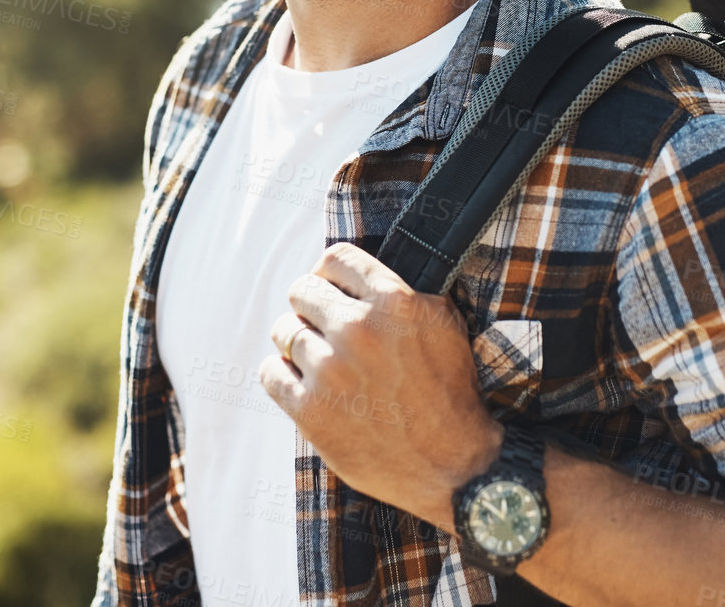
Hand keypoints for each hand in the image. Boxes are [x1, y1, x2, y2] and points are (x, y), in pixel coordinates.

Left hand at [259, 242, 503, 531]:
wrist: (453, 465)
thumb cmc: (450, 394)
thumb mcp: (445, 325)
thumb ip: (405, 292)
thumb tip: (364, 277)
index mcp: (393, 302)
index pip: (335, 259)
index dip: (329, 272)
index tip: (330, 286)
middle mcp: (358, 329)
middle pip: (302, 290)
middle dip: (310, 304)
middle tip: (320, 324)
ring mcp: (330, 371)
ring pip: (284, 331)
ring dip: (296, 341)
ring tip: (314, 357)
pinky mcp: (311, 411)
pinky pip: (271, 374)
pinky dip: (280, 374)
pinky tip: (298, 380)